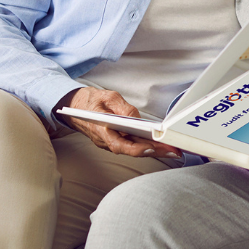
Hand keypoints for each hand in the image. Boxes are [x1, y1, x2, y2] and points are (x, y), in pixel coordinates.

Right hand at [57, 88, 181, 158]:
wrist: (74, 107)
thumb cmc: (90, 101)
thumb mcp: (107, 97)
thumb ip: (123, 108)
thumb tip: (137, 118)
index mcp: (101, 130)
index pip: (120, 145)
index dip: (137, 148)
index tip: (152, 147)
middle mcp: (106, 141)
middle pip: (132, 150)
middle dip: (154, 151)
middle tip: (173, 151)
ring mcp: (111, 143)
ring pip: (134, 149)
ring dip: (153, 150)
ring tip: (172, 148)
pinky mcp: (116, 140)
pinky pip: (132, 145)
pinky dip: (147, 145)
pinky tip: (161, 144)